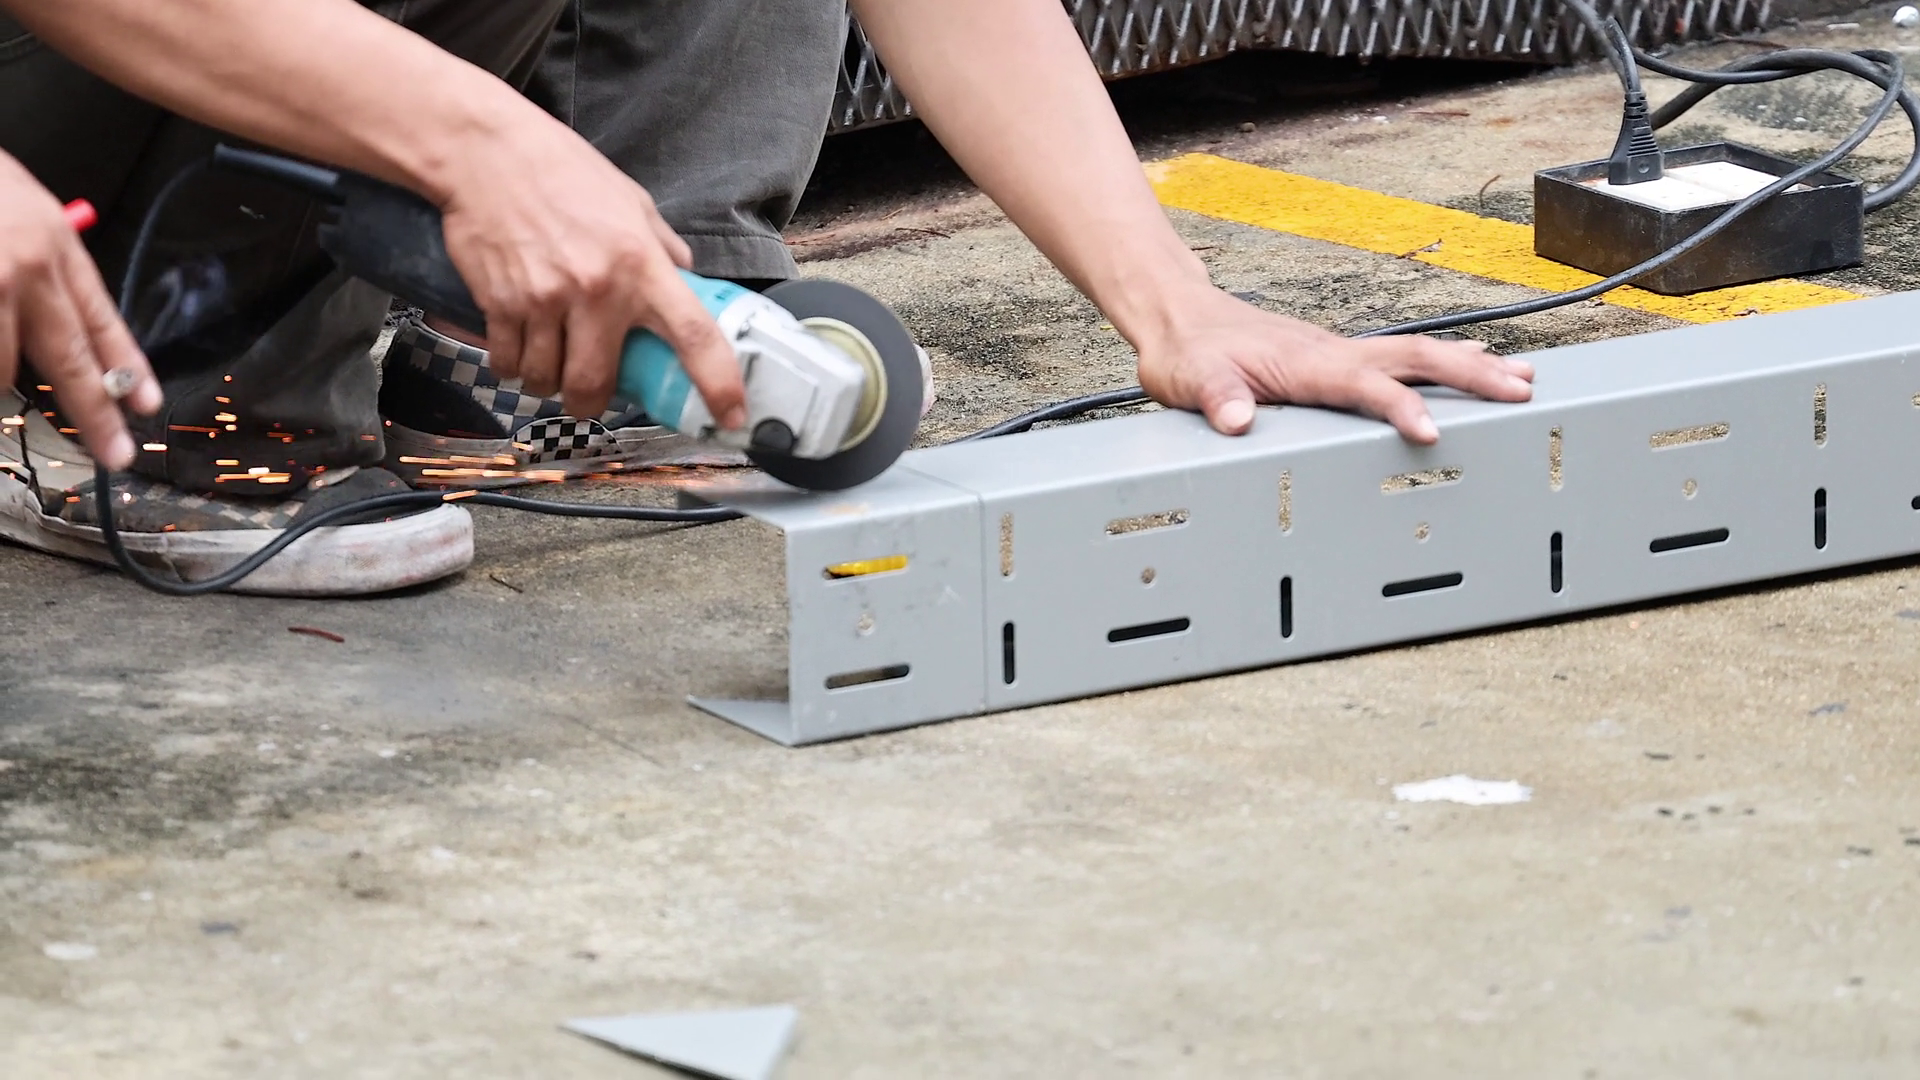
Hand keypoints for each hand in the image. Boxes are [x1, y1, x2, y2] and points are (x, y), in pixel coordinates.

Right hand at [0, 152, 161, 468]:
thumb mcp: (19, 207)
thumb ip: (42, 264)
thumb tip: (60, 330)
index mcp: (52, 244)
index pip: (102, 318)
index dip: (127, 368)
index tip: (147, 408)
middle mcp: (23, 269)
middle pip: (67, 357)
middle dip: (94, 412)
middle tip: (114, 453)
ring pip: (1, 369)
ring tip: (2, 397)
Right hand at [433, 118, 743, 426]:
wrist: (486, 153)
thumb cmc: (563, 171)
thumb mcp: (632, 202)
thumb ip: (662, 248)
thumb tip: (687, 278)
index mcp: (642, 265)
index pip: (694, 335)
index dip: (717, 383)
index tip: (730, 417)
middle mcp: (597, 289)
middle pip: (595, 384)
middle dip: (591, 402)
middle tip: (590, 394)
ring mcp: (545, 299)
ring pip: (545, 379)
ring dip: (546, 382)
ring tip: (547, 360)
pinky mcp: (500, 302)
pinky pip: (507, 362)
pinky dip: (512, 365)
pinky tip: (517, 344)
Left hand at [1133, 286, 1533, 442]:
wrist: (1178, 316)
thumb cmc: (1186, 351)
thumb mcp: (1190, 378)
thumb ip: (1217, 399)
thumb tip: (1238, 419)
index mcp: (1305, 363)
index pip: (1364, 385)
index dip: (1397, 407)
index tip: (1430, 431)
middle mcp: (1332, 352)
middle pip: (1414, 358)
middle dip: (1470, 375)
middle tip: (1522, 391)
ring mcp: (1338, 353)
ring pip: (1415, 355)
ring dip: (1468, 367)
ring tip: (1522, 379)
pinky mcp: (1335, 359)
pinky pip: (1399, 360)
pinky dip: (1441, 364)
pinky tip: (1468, 368)